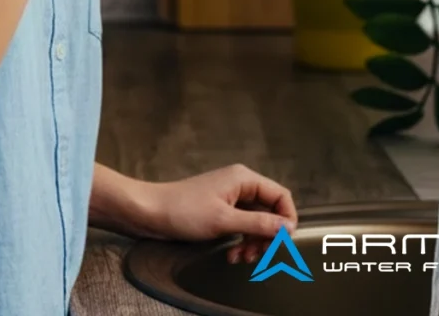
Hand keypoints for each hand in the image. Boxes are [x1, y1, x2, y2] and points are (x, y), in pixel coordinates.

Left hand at [132, 164, 297, 266]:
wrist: (151, 212)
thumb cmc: (184, 210)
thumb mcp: (224, 221)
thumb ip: (258, 224)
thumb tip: (287, 228)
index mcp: (244, 179)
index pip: (280, 196)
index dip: (287, 219)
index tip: (283, 243)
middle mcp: (240, 185)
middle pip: (270, 211)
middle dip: (266, 236)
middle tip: (257, 256)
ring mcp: (230, 197)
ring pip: (256, 222)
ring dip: (253, 243)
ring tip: (240, 258)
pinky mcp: (220, 210)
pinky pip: (241, 226)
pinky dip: (240, 241)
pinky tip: (231, 254)